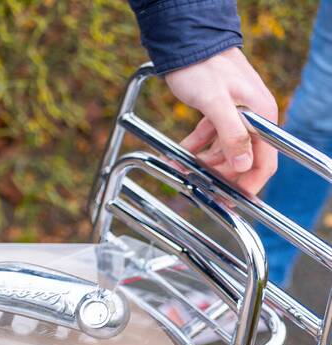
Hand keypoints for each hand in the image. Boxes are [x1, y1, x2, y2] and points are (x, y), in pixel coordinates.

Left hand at [165, 48, 278, 195]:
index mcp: (261, 117)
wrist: (187, 44)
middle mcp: (252, 119)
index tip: (233, 202)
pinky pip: (208, 139)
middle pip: (242, 160)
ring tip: (183, 172)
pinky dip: (195, 149)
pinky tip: (178, 157)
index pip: (264, 161)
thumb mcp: (216, 103)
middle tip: (201, 190)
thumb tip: (243, 164)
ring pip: (223, 152)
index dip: (249, 185)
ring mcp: (235, 116)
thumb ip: (231, 134)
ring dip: (204, 165)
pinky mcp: (217, 113)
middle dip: (222, 177)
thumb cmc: (203, 68)